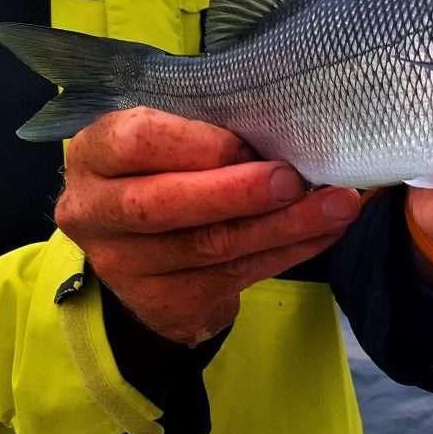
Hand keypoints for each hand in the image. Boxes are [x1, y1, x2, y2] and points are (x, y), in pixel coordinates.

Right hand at [55, 107, 359, 344]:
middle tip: (296, 180)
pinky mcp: (164, 303)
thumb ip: (203, 132)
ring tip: (338, 205)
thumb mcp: (167, 140)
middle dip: (241, 193)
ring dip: (284, 226)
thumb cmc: (166, 174)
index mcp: (94, 156)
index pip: (137, 142)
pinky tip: (325, 232)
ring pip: (212, 247)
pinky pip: (237, 276)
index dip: (198, 145)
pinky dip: (289, 252)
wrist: (144, 256)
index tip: (249, 144)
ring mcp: (126, 266)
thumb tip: (284, 130)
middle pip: (168, 205)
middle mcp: (96, 214)